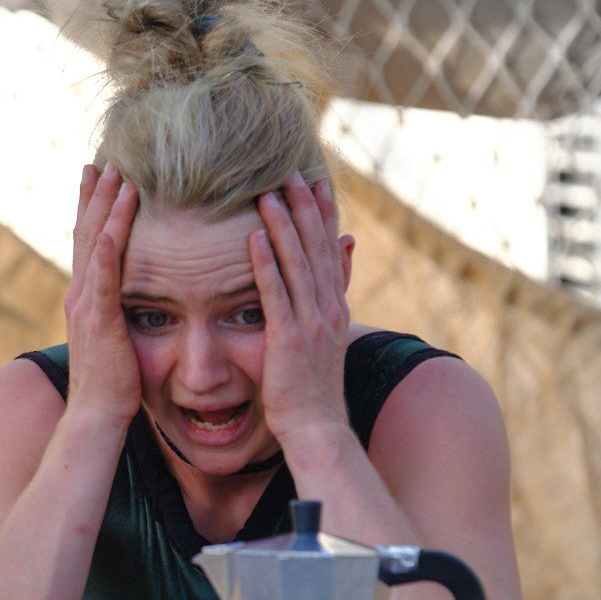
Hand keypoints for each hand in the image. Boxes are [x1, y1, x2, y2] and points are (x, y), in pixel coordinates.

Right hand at [64, 164, 141, 425]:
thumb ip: (120, 313)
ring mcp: (87, 306)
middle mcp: (80, 294)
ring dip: (105, 208)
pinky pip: (104, 278)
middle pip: (86, 232)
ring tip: (117, 175)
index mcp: (86, 297)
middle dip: (95, 195)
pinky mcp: (99, 321)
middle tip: (105, 160)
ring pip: (94, 246)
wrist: (96, 415)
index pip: (89, 242)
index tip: (101, 176)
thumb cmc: (113, 384)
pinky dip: (107, 248)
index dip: (93, 208)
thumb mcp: (117, 338)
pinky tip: (112, 224)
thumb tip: (136, 297)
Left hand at [248, 171, 355, 446]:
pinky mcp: (287, 339)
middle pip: (316, 247)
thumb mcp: (325, 338)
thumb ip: (330, 296)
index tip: (314, 181)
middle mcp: (327, 309)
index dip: (322, 214)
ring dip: (284, 225)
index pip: (329, 250)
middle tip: (290, 170)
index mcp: (334, 307)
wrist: (317, 429)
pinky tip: (255, 236)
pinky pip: (275, 294)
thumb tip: (345, 250)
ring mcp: (309, 324)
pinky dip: (266, 263)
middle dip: (304, 207)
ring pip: (297, 263)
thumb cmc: (311, 389)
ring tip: (270, 192)